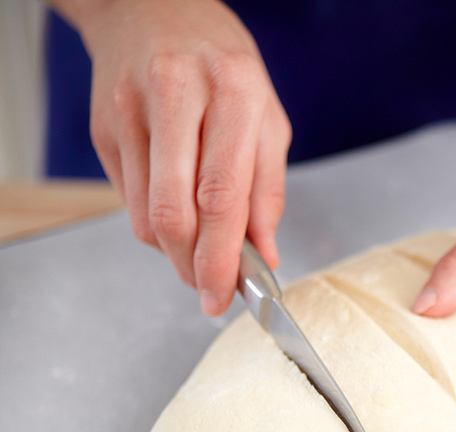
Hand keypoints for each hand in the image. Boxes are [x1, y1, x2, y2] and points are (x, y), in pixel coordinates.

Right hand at [77, 0, 290, 314]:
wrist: (154, 9)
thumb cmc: (224, 66)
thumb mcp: (268, 118)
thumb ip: (268, 189)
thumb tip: (265, 254)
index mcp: (232, 91)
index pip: (223, 194)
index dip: (223, 257)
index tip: (226, 295)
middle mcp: (176, 96)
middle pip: (175, 212)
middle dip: (194, 267)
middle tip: (210, 293)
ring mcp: (131, 111)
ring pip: (146, 214)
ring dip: (175, 253)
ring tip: (200, 257)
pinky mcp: (104, 128)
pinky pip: (128, 200)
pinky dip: (155, 226)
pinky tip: (177, 219)